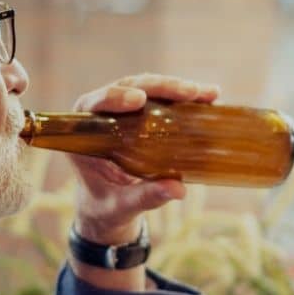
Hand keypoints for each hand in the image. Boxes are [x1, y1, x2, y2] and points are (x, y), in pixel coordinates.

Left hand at [69, 73, 219, 244]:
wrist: (109, 207)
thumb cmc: (106, 206)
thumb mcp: (122, 206)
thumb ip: (145, 198)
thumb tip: (178, 190)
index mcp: (84, 134)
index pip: (93, 105)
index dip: (115, 97)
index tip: (139, 99)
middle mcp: (101, 115)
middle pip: (128, 88)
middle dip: (160, 87)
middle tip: (189, 92)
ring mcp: (123, 112)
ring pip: (147, 88)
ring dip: (177, 88)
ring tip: (206, 93)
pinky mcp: (142, 115)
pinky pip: (162, 100)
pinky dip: (184, 98)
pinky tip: (209, 97)